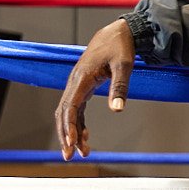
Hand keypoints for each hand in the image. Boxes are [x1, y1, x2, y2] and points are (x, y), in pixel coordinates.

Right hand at [55, 19, 134, 159]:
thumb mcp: (124, 66)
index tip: (72, 143)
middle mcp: (75, 82)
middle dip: (65, 135)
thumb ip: (120, 87)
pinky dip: (79, 124)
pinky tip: (85, 137)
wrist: (118, 33)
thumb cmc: (121, 47)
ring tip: (81, 153)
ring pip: (68, 113)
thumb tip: (118, 109)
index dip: (69, 126)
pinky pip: (76, 109)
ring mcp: (77, 84)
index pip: (70, 106)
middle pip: (64, 113)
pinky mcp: (83, 87)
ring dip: (71, 132)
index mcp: (82, 77)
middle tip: (69, 156)